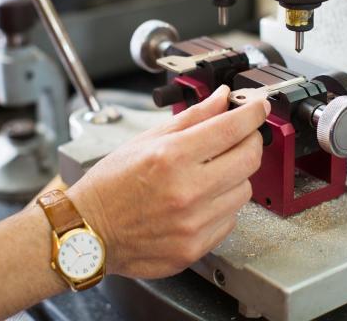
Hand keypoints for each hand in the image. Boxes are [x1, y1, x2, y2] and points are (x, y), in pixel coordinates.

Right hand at [68, 86, 269, 278]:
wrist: (87, 232)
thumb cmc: (110, 185)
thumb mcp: (146, 140)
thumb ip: (191, 118)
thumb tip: (222, 98)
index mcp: (171, 156)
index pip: (232, 128)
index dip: (253, 113)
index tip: (258, 107)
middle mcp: (186, 190)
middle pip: (249, 158)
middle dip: (250, 141)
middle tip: (240, 137)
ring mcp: (193, 222)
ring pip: (244, 190)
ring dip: (234, 177)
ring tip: (209, 175)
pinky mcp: (195, 247)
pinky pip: (230, 220)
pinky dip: (222, 206)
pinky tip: (200, 201)